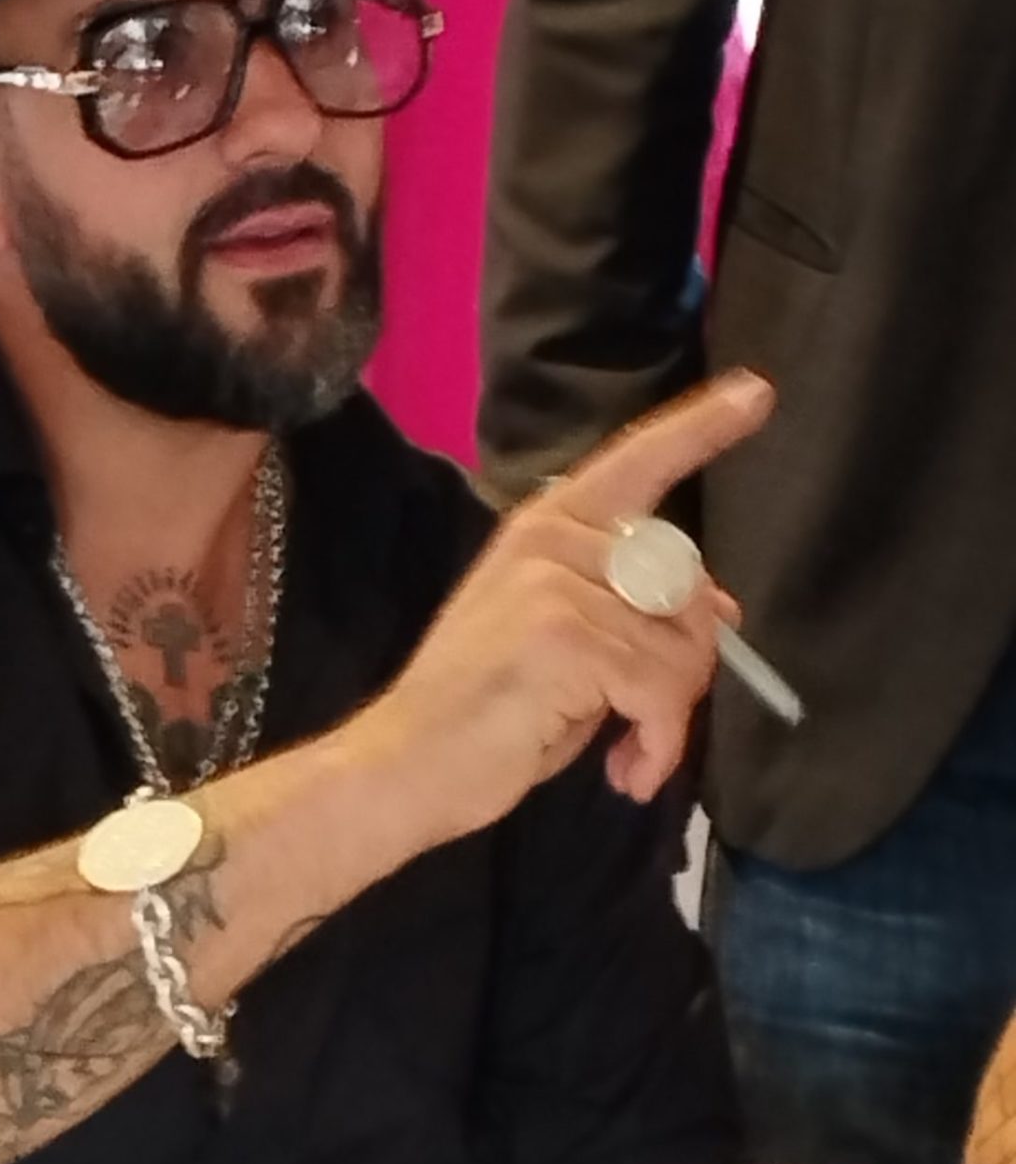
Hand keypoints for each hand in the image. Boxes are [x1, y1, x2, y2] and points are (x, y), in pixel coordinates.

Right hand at [384, 370, 772, 842]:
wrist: (406, 762)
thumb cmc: (488, 712)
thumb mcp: (568, 645)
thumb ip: (634, 614)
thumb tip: (722, 614)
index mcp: (550, 524)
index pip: (638, 462)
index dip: (701, 429)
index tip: (757, 391)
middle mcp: (554, 535)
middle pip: (688, 584)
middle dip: (689, 665)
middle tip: (645, 720)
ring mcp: (555, 580)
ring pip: (683, 648)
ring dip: (670, 718)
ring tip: (629, 753)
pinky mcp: (564, 634)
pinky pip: (662, 690)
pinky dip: (658, 743)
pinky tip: (628, 771)